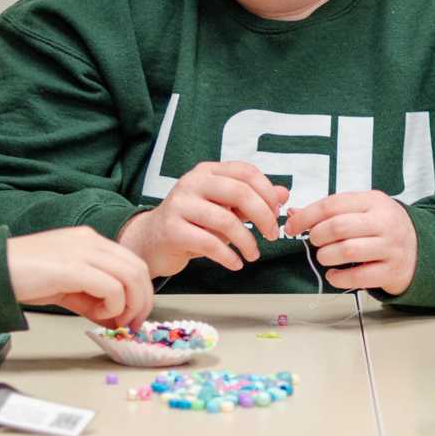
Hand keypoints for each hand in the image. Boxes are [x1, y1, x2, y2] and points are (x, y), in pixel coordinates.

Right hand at [5, 227, 152, 327]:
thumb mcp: (66, 287)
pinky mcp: (73, 267)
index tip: (133, 317)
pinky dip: (113, 307)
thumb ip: (92, 299)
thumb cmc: (23, 277)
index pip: (132, 262)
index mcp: (89, 240)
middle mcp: (90, 240)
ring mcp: (82, 251)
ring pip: (131, 277)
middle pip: (138, 269)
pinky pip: (112, 288)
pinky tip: (97, 315)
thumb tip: (116, 319)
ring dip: (131, 306)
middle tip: (133, 325)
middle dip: (142, 301)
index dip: (141, 292)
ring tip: (116, 322)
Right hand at [118, 161, 287, 277]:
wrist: (150, 241)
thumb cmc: (191, 224)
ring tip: (253, 255)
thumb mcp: (223, 208)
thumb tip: (284, 193)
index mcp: (207, 172)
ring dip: (247, 241)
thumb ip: (251, 199)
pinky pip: (209, 243)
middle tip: (272, 235)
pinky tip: (236, 263)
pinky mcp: (172, 230)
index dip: (268, 192)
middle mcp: (192, 183)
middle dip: (263, 216)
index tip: (278, 212)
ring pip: (226, 220)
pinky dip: (229, 256)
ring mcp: (180, 205)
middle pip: (239, 192)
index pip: (246, 172)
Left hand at [283, 191, 417, 294]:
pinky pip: (359, 277)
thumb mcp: (362, 210)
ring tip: (324, 257)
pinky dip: (339, 278)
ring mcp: (390, 247)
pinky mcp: (392, 271)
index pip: (333, 204)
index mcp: (373, 201)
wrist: (421, 248)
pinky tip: (334, 275)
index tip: (292, 226)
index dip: (307, 216)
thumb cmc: (383, 228)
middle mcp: (384, 222)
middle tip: (314, 242)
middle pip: (339, 227)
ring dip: (326, 256)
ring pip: (348, 251)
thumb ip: (330, 212)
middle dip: (317, 236)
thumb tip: (293, 215)